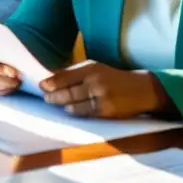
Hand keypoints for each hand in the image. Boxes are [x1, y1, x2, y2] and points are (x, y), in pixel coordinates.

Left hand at [38, 61, 168, 117]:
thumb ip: (78, 73)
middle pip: (67, 91)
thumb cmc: (115, 78)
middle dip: (53, 96)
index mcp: (92, 68)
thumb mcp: (98, 69)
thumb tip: (55, 79)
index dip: (51, 82)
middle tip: (45, 97)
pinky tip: (69, 110)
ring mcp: (100, 97)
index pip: (65, 76)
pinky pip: (84, 113)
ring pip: (73, 104)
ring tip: (54, 103)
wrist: (141, 90)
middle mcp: (95, 82)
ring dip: (61, 104)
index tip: (41, 85)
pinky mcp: (105, 111)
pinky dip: (74, 112)